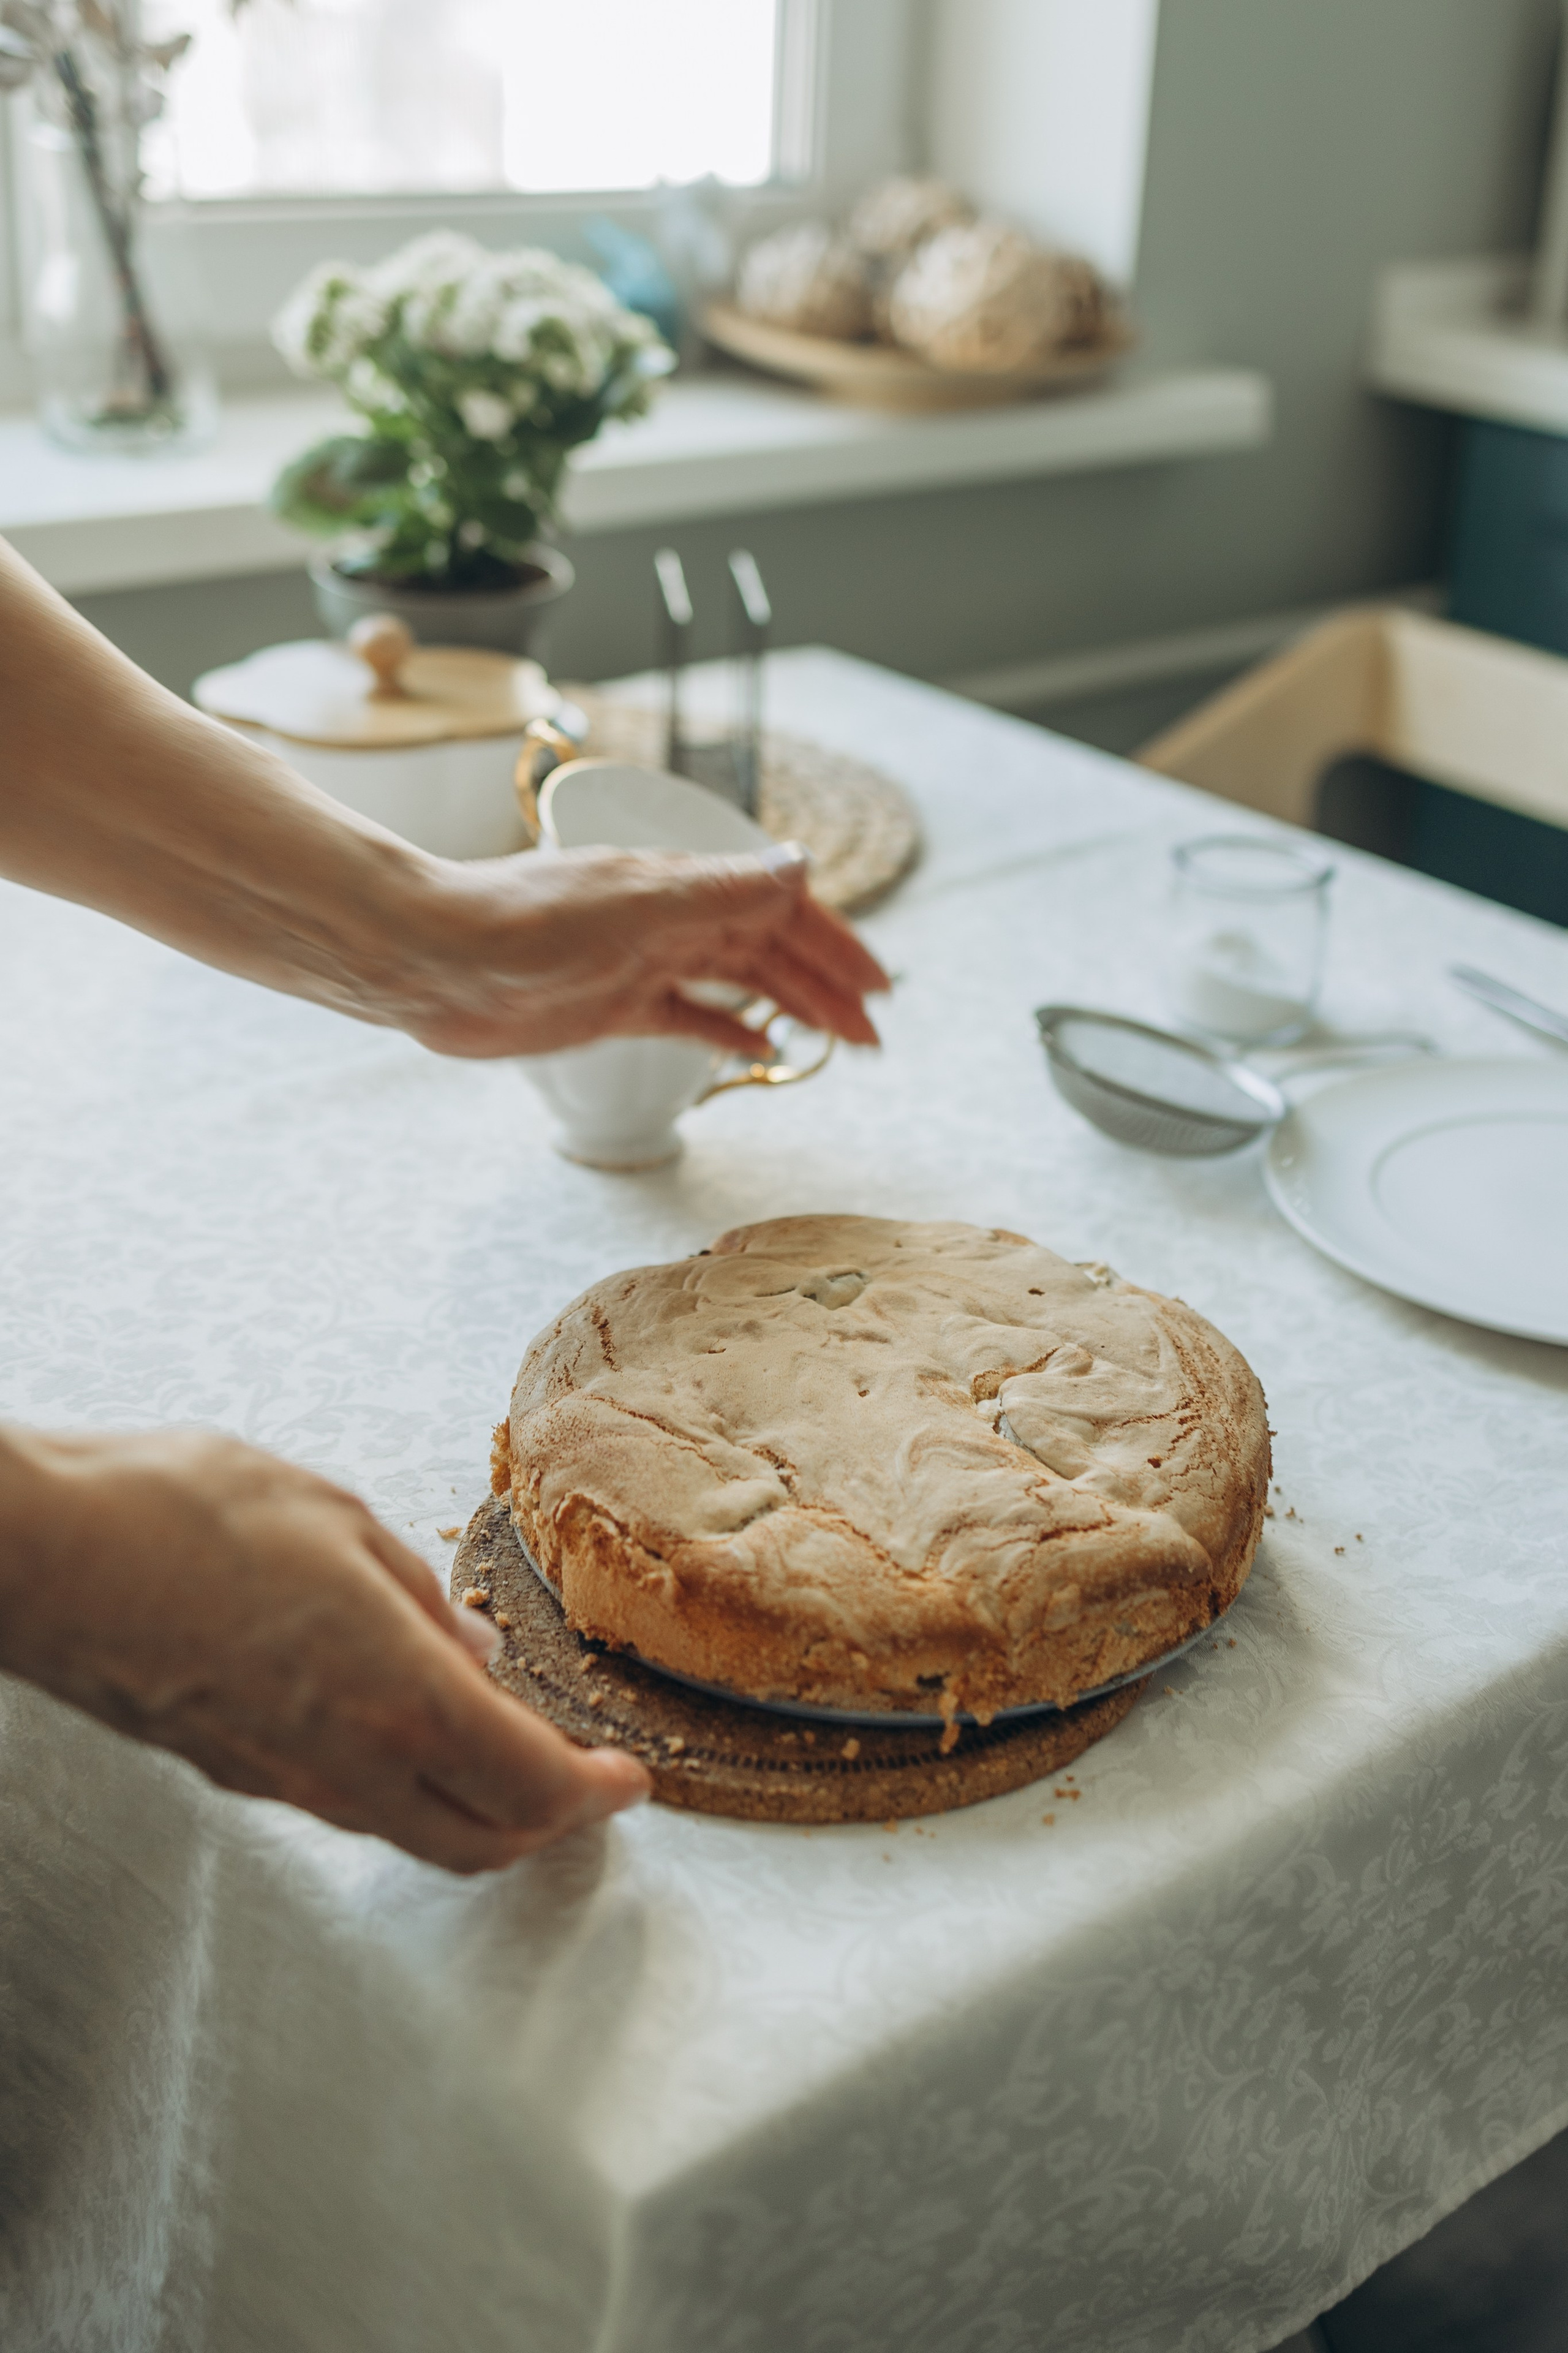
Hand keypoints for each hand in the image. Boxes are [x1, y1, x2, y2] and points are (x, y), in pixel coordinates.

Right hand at [0, 1427, 648, 1871]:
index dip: (596, 1793)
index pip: (532, 1784)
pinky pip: (346, 1804)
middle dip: (548, 1824)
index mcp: (396, 1693)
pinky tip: (406, 1728)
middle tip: (584, 1787)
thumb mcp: (337, 1519)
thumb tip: (470, 1648)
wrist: (45, 1556)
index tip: (630, 1779)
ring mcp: (281, 1779)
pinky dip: (404, 1786)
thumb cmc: (181, 1512)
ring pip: (410, 1829)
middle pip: (480, 1838)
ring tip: (508, 1756)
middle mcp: (345, 1761)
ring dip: (476, 1808)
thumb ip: (421, 1596)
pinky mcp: (231, 1771)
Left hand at [389, 840, 890, 1059]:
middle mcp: (668, 919)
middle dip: (826, 987)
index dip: (834, 948)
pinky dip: (727, 1029)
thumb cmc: (520, 924)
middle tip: (874, 1033)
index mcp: (681, 887)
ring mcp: (641, 963)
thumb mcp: (635, 903)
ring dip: (790, 1008)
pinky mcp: (612, 1005)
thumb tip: (801, 864)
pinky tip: (757, 1050)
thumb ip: (720, 889)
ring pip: (737, 983)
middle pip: (769, 951)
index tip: (878, 987)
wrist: (430, 960)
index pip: (780, 913)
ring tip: (836, 1043)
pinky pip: (688, 1016)